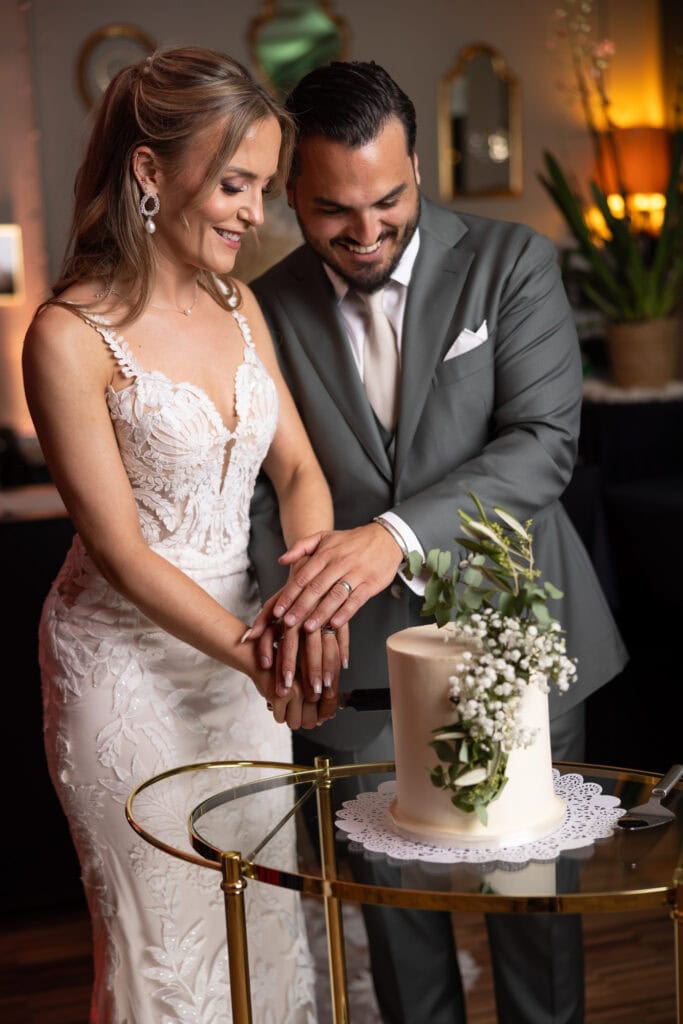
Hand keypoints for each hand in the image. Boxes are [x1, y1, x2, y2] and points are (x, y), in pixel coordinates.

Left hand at [249, 524, 403, 635]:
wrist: (386, 538)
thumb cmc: (352, 541)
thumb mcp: (325, 536)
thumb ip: (301, 546)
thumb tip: (281, 560)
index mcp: (325, 554)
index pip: (303, 577)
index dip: (289, 594)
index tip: (278, 610)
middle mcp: (339, 564)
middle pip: (316, 588)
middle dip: (300, 607)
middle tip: (288, 623)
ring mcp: (356, 574)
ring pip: (335, 596)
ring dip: (320, 613)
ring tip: (308, 628)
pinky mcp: (370, 584)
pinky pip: (356, 600)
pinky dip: (345, 613)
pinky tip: (335, 624)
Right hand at [266, 679, 337, 729]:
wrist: (261, 658)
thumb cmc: (282, 672)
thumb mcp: (304, 681)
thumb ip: (318, 698)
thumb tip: (326, 717)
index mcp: (319, 679)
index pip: (330, 704)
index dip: (325, 715)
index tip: (321, 718)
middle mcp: (310, 685)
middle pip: (311, 721)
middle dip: (302, 719)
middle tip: (295, 708)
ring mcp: (296, 691)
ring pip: (295, 723)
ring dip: (288, 717)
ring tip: (286, 703)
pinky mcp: (281, 695)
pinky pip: (280, 718)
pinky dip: (277, 712)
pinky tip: (276, 700)